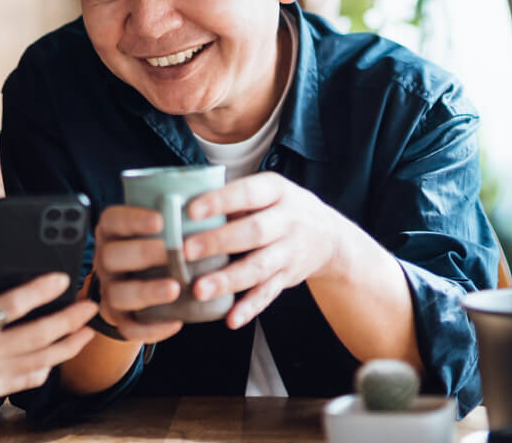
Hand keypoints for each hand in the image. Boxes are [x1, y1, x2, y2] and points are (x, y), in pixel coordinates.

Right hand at [0, 274, 97, 401]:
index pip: (12, 304)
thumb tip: (23, 295)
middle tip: (90, 306)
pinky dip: (48, 365)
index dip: (41, 290)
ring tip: (86, 331)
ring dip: (69, 345)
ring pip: (41, 360)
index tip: (63, 279)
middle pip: (37, 335)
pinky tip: (60, 353)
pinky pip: (29, 379)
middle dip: (69, 320)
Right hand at [90, 205, 187, 342]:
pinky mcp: (120, 317)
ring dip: (146, 291)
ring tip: (175, 289)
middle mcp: (106, 260)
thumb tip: (212, 201)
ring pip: (117, 294)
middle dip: (143, 253)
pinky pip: (128, 328)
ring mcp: (110, 289)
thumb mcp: (161, 227)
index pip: (113, 220)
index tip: (161, 220)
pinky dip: (151, 329)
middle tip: (174, 253)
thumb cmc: (158, 246)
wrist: (141, 282)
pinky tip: (175, 322)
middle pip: (111, 256)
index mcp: (114, 232)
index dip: (133, 219)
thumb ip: (176, 216)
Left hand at [180, 172, 346, 328]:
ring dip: (228, 280)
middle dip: (219, 242)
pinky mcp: (288, 278)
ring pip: (259, 267)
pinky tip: (231, 319)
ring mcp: (290, 251)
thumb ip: (233, 198)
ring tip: (199, 290)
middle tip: (186, 251)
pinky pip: (268, 294)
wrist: (329, 236)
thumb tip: (182, 206)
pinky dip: (250, 308)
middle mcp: (288, 220)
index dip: (220, 201)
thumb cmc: (281, 209)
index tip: (191, 211)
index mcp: (277, 191)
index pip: (248, 193)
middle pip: (254, 232)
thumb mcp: (267, 191)